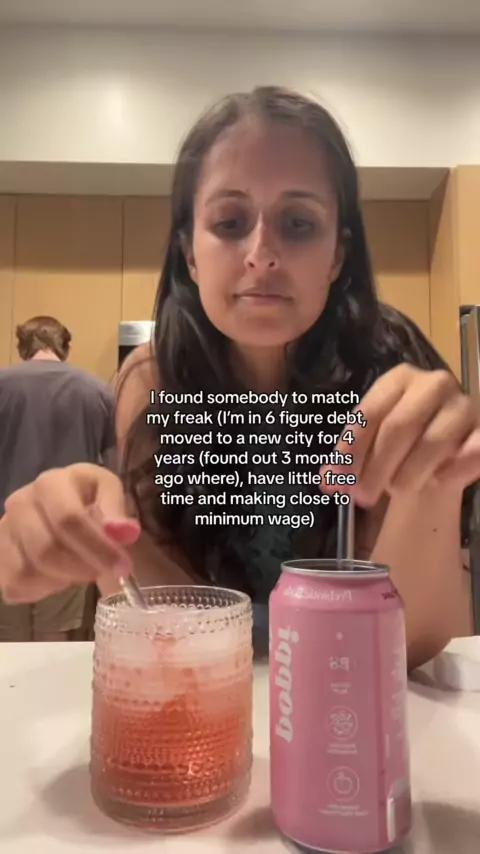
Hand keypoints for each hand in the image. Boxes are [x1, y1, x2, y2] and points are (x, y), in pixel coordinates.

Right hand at [0, 464, 139, 603]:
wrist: (61, 507)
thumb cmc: (88, 499)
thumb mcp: (109, 493)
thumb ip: (116, 510)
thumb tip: (123, 531)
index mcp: (51, 483)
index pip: (68, 519)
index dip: (97, 547)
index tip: (121, 566)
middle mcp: (20, 503)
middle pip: (46, 549)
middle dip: (81, 568)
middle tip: (101, 570)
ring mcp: (3, 530)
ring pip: (29, 571)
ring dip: (63, 579)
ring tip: (79, 569)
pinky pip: (15, 586)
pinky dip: (42, 590)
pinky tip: (58, 576)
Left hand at [320, 364, 479, 507]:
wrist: (445, 449)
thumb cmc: (402, 442)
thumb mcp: (371, 444)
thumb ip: (349, 459)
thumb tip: (328, 482)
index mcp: (399, 378)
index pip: (369, 412)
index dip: (350, 449)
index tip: (337, 480)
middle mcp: (434, 384)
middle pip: (399, 426)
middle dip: (376, 467)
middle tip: (361, 497)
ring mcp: (463, 406)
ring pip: (433, 443)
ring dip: (409, 474)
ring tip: (397, 490)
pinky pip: (472, 453)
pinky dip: (452, 472)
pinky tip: (437, 481)